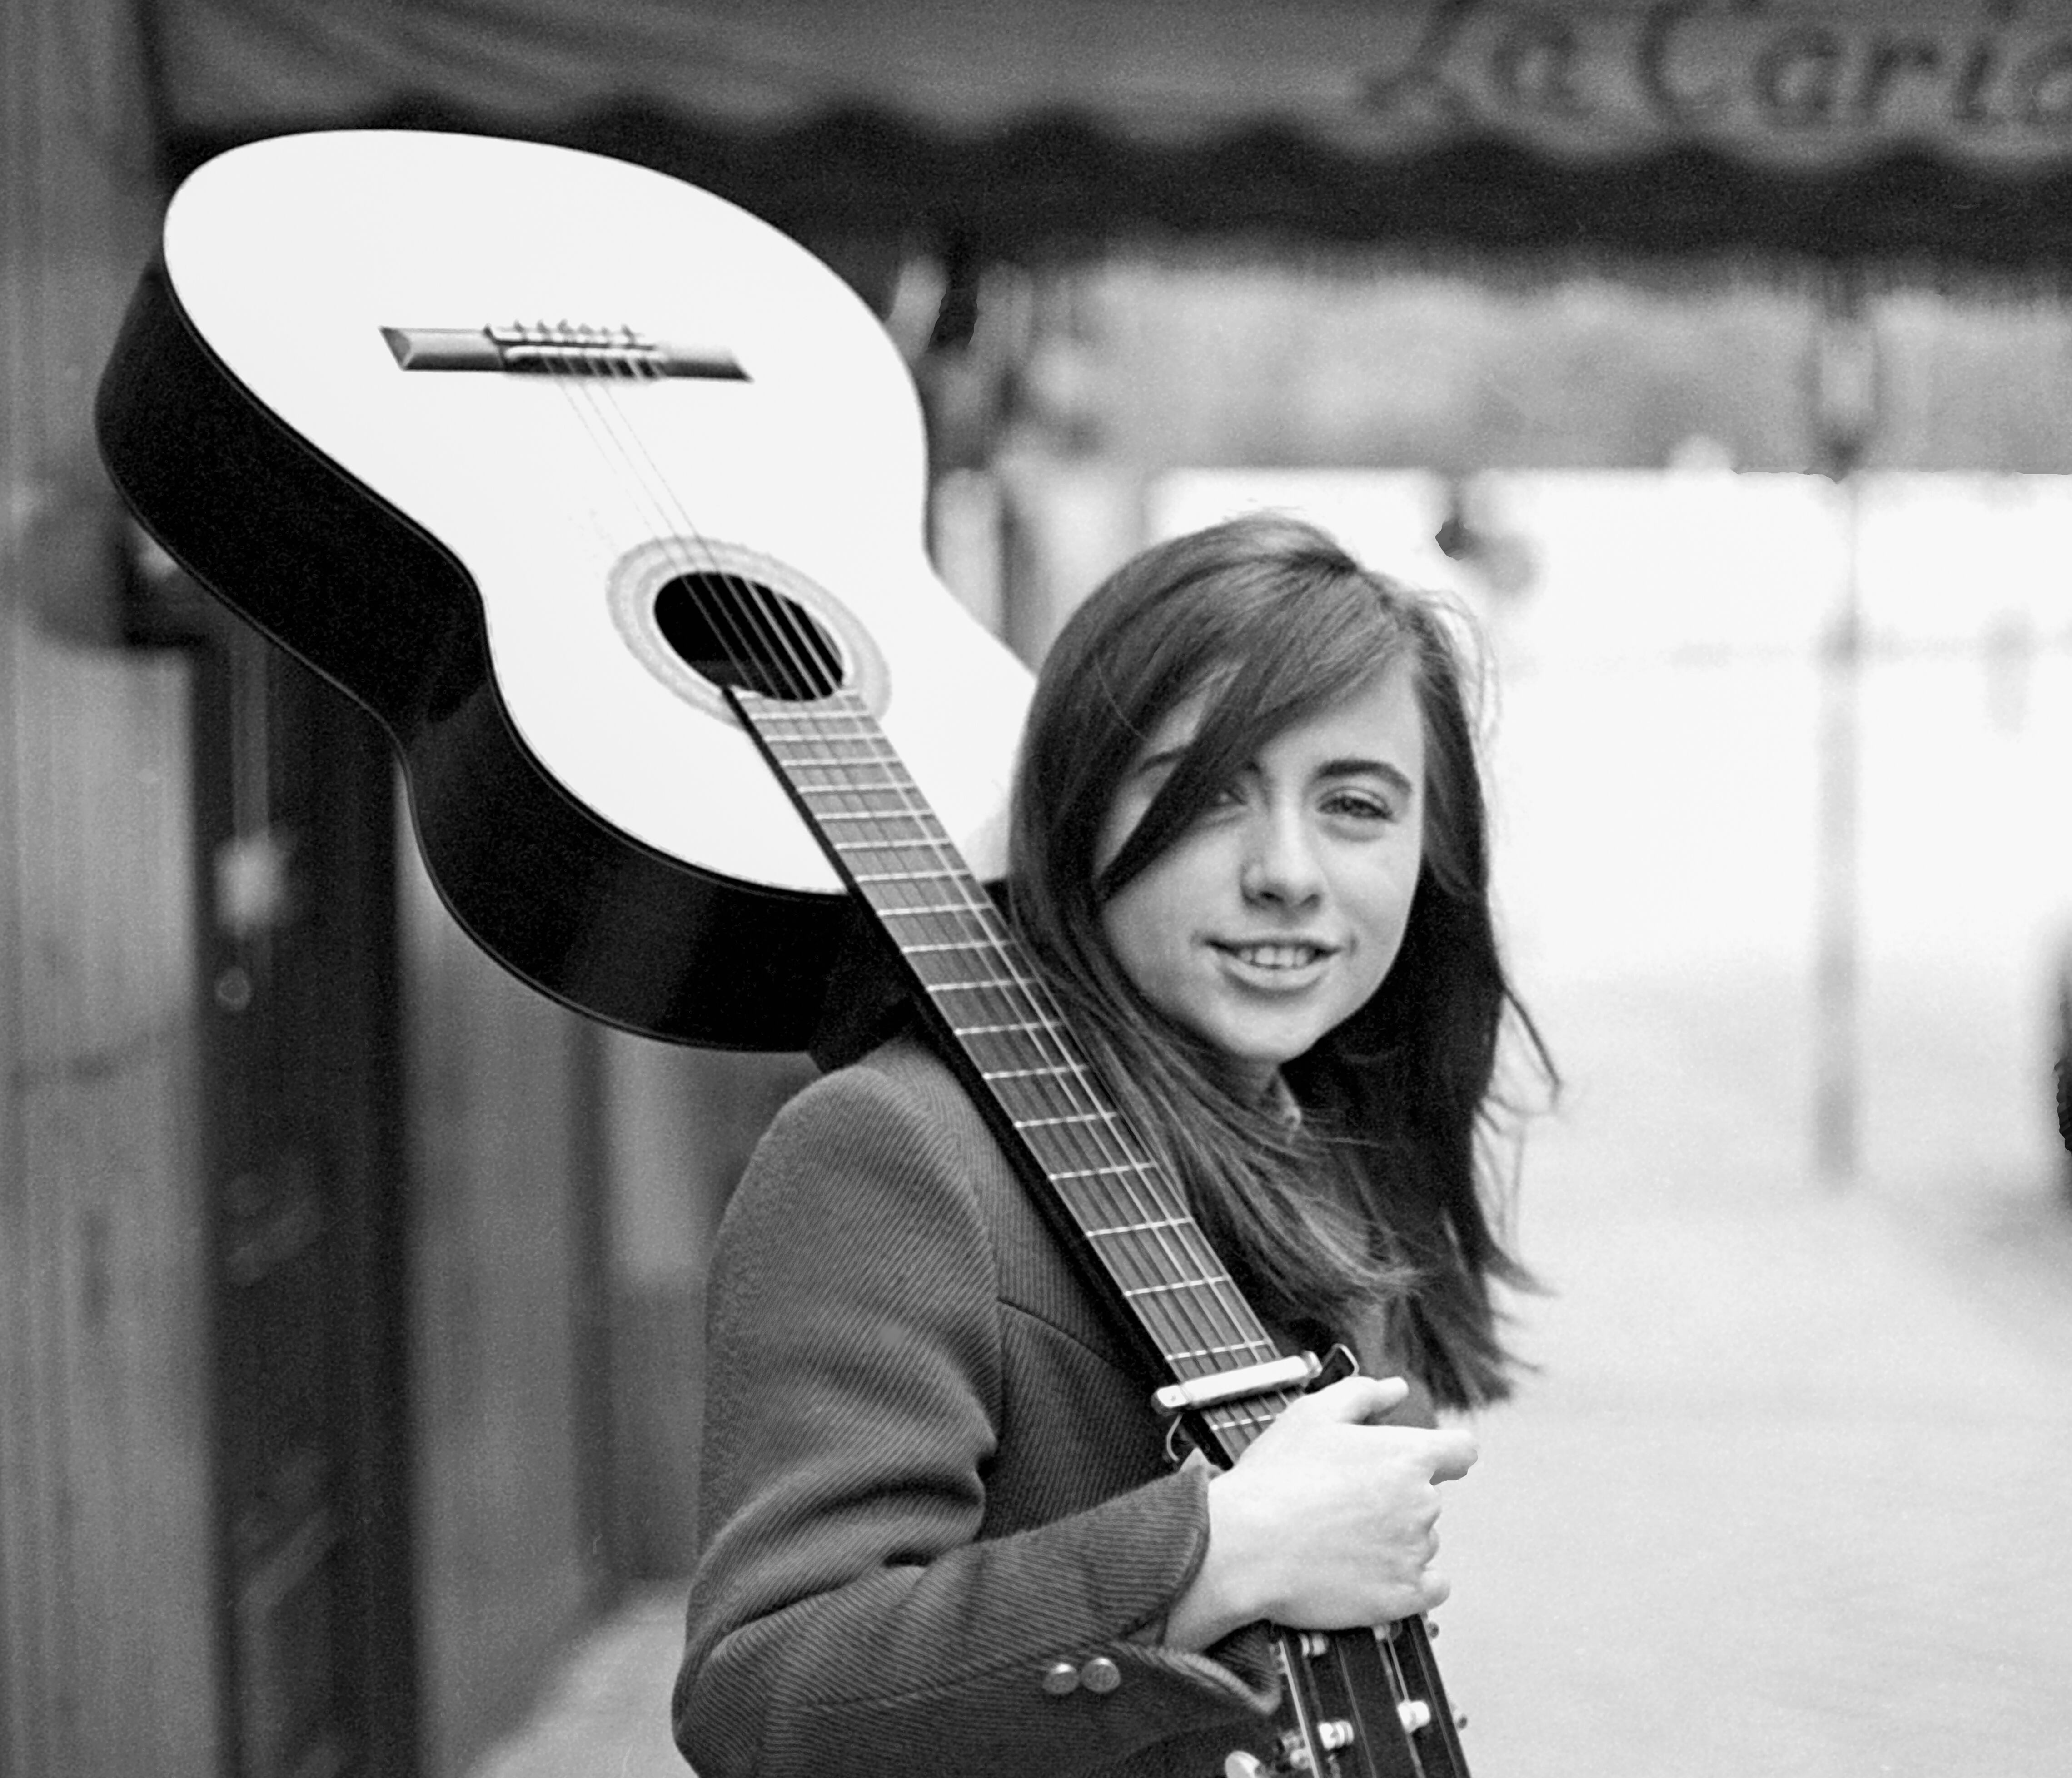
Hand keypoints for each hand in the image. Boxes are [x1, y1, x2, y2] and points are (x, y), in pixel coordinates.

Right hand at [1162, 1376, 1477, 1648]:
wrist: (1245, 1547)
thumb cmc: (1276, 1477)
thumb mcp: (1313, 1414)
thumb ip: (1363, 1394)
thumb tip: (1396, 1389)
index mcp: (1408, 1455)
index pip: (1461, 1451)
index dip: (1441, 1454)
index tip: (1418, 1464)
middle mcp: (1423, 1504)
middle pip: (1428, 1497)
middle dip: (1396, 1498)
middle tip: (1346, 1502)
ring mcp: (1415, 1553)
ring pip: (1421, 1541)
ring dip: (1395, 1539)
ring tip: (1341, 1538)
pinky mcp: (1404, 1597)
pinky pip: (1430, 1587)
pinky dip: (1409, 1582)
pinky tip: (1371, 1573)